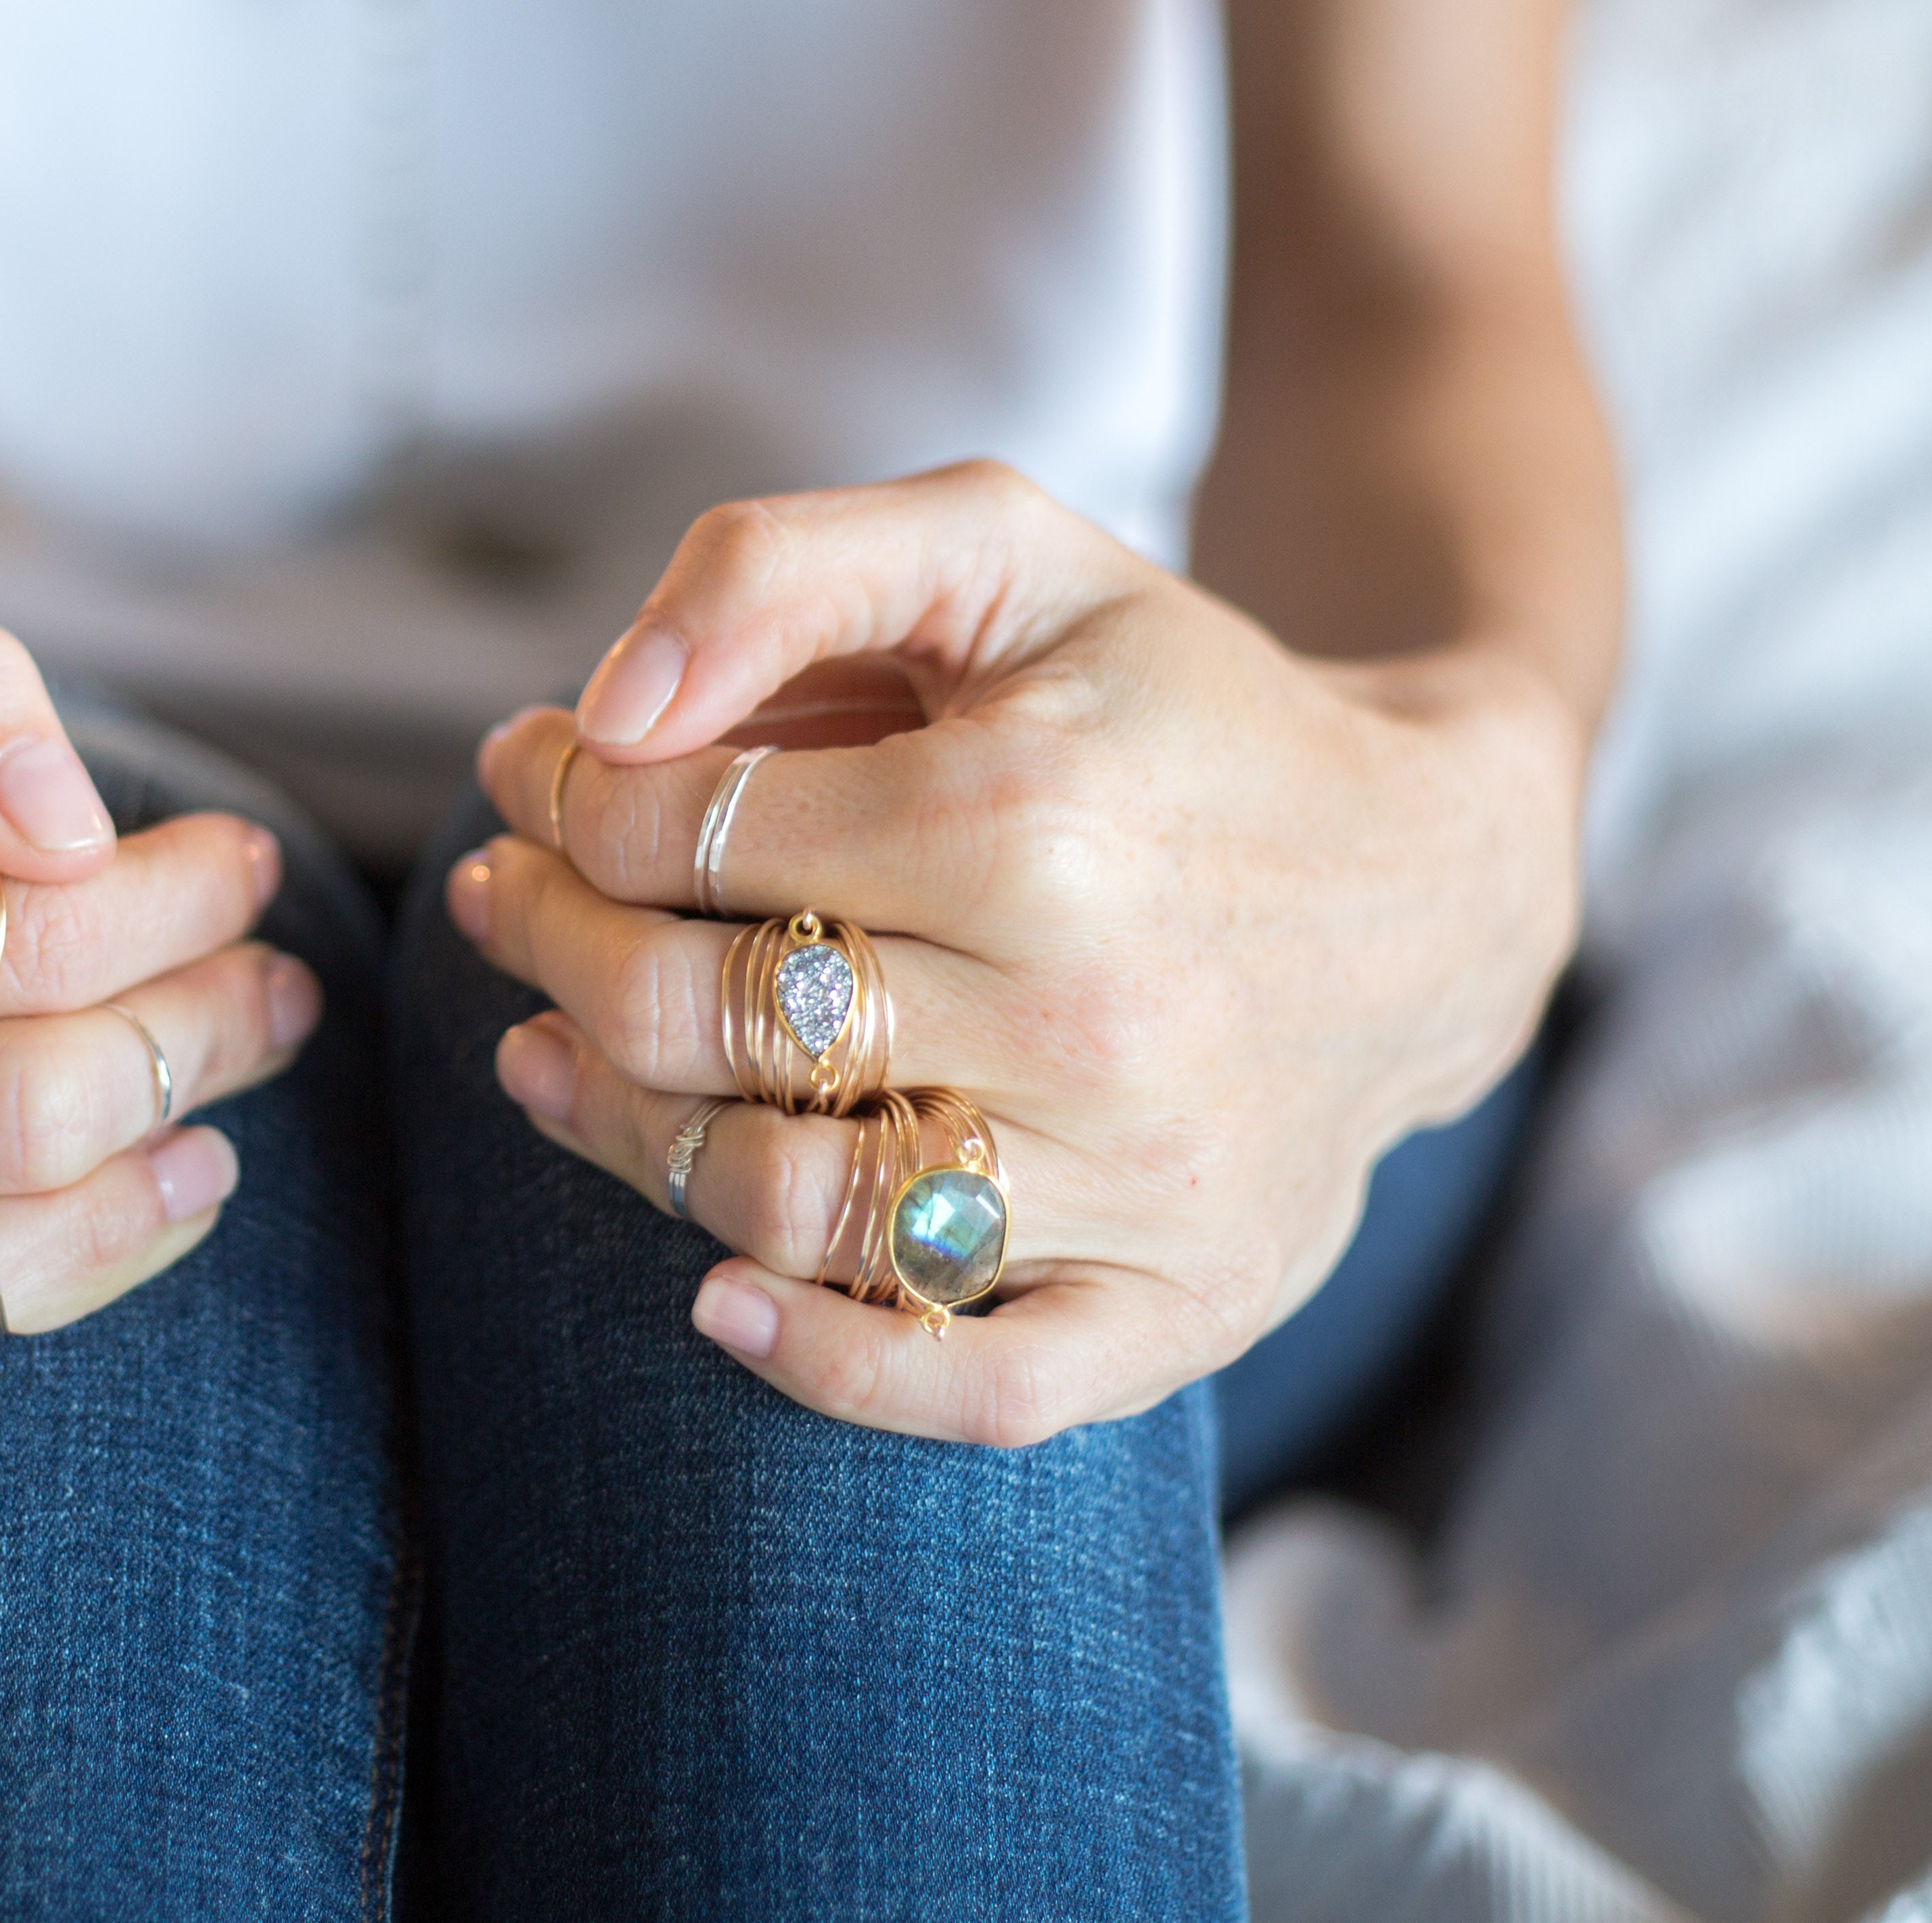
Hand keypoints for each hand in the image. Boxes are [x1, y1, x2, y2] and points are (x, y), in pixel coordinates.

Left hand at [445, 463, 1580, 1445]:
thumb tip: (599, 712)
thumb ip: (778, 568)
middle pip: (694, 1020)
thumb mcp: (1001, 548)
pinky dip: (813, 1360)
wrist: (1425, 886)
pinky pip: (959, 1384)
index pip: (676, 836)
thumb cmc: (1169, 707)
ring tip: (546, 1053)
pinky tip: (708, 1295)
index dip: (556, 797)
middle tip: (506, 899)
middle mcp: (1081, 1013)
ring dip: (612, 1130)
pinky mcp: (1176, 1305)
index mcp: (1024, 814)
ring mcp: (1133, 1180)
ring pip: (775, 1201)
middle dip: (549, 946)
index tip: (531, 773)